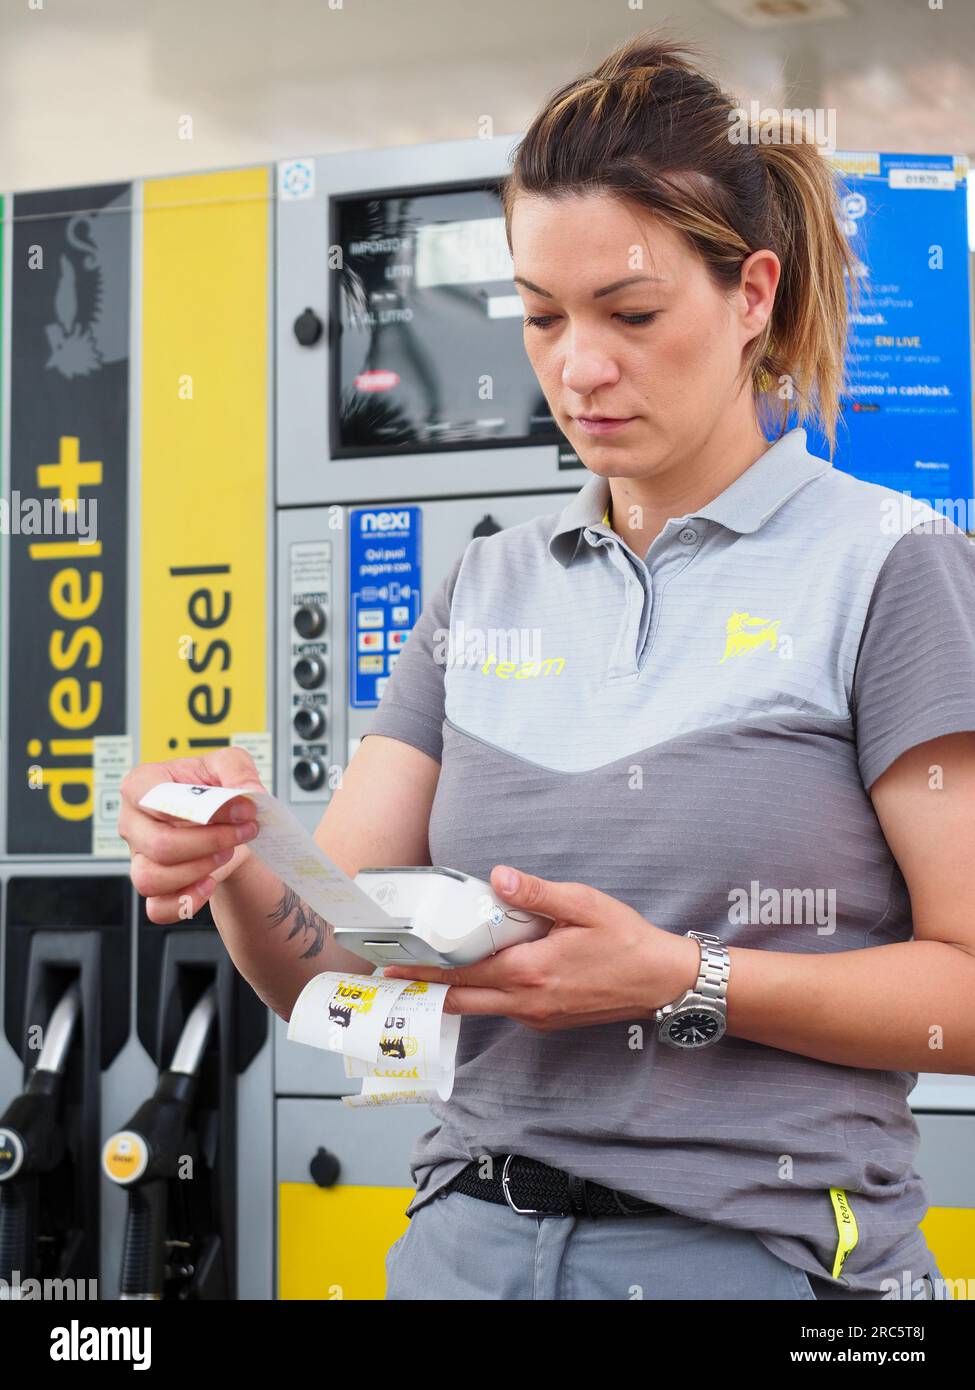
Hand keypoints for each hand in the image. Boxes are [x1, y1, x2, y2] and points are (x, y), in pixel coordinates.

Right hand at [118, 747, 266, 922]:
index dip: (200, 809)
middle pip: (158, 844)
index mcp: (142, 785)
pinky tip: (209, 883)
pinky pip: (157, 908)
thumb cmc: (216, 790)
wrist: (226, 822)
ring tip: (225, 852)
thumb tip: (247, 791)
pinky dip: (186, 902)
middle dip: (210, 842)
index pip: (152, 800)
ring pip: (151, 879)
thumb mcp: (230, 763)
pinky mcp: (153, 885)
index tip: (240, 809)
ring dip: (198, 869)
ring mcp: (138, 857)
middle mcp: (134, 822)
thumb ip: (238, 769)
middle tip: (240, 832)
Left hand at [382, 865, 700, 1030]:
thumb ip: (537, 893)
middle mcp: (527, 1001)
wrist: (661, 981)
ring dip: (452, 992)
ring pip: (482, 1007)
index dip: (426, 969)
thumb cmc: (626, 940)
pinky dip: (482, 995)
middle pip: (462, 1000)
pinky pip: (504, 1008)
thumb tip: (498, 876)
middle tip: (390, 979)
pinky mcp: (547, 1019)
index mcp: (530, 971)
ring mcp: (537, 1015)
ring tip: (423, 975)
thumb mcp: (583, 905)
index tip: (394, 966)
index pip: (464, 972)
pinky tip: (476, 974)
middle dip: (425, 988)